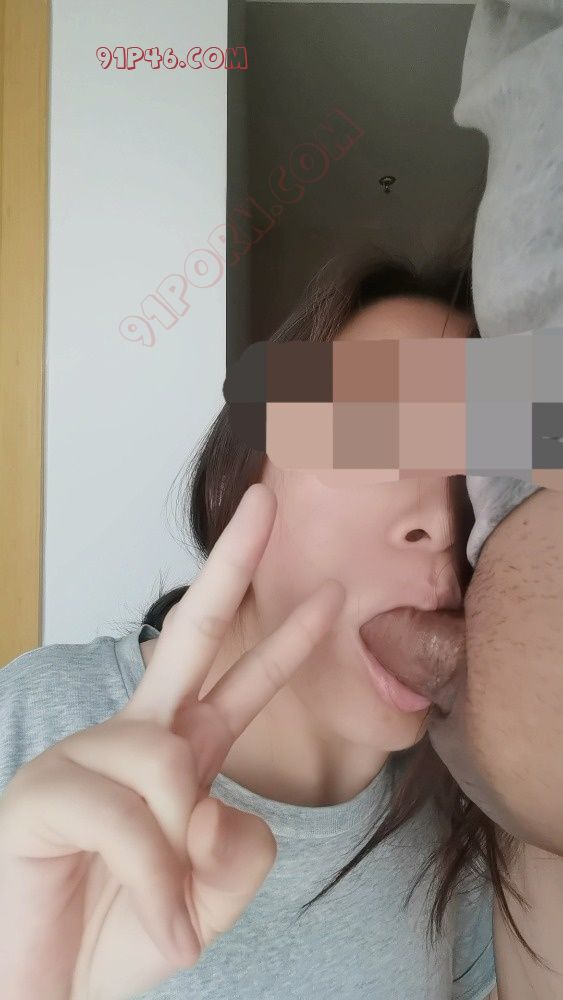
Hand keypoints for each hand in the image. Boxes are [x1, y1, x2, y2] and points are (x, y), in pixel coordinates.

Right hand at [0, 484, 343, 999]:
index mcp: (180, 755)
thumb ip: (236, 850)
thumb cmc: (119, 936)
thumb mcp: (208, 899)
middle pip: (190, 633)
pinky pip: (128, 818)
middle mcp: (134, 740)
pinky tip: (152, 922)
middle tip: (268, 497)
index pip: (240, 682)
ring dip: (180, 861)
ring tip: (164, 914)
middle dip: (232, 563)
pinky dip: (154, 884)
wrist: (47, 993)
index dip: (286, 639)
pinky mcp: (39, 795)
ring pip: (170, 766)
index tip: (328, 594)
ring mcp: (83, 758)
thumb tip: (203, 798)